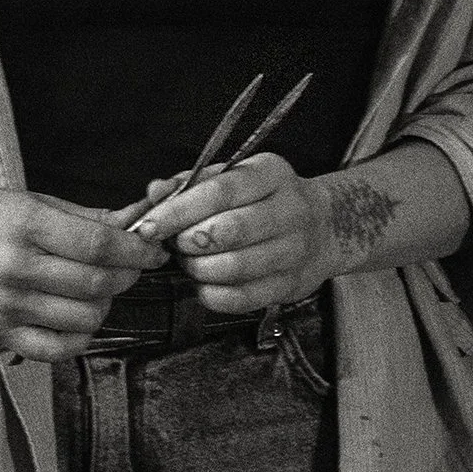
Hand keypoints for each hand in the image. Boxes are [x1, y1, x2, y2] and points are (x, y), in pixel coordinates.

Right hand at [0, 185, 166, 360]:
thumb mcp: (38, 201)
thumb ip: (90, 218)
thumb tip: (138, 224)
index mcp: (27, 224)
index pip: (98, 246)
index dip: (136, 250)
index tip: (155, 250)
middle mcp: (16, 267)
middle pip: (96, 284)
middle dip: (127, 275)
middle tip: (130, 266)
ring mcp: (8, 305)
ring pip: (85, 318)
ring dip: (106, 304)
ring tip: (99, 288)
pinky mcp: (1, 331)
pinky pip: (58, 349)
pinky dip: (81, 336)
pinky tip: (80, 316)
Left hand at [131, 149, 335, 313]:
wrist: (323, 227)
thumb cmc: (264, 199)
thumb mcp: (235, 177)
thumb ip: (191, 183)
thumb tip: (154, 192)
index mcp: (271, 173)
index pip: (220, 191)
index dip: (179, 211)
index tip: (149, 226)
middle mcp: (290, 209)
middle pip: (230, 231)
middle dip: (189, 242)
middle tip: (173, 245)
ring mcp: (295, 250)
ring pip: (236, 268)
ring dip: (199, 269)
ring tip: (189, 262)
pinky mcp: (292, 285)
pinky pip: (243, 298)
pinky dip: (213, 295)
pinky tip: (204, 284)